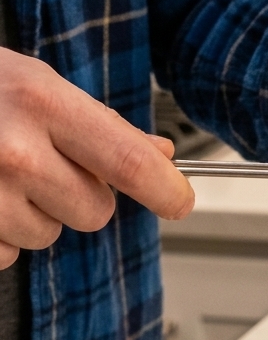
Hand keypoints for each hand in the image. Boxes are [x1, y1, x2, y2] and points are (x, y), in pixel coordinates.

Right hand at [0, 49, 193, 268]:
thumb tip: (160, 155)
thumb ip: (99, 124)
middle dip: (79, 196)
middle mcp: (15, 152)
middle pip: (95, 212)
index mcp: (42, 104)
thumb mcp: (34, 84)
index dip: (167, 191)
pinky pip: (6, 255)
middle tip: (41, 163)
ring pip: (50, 236)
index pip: (132, 164)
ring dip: (33, 213)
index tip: (179, 202)